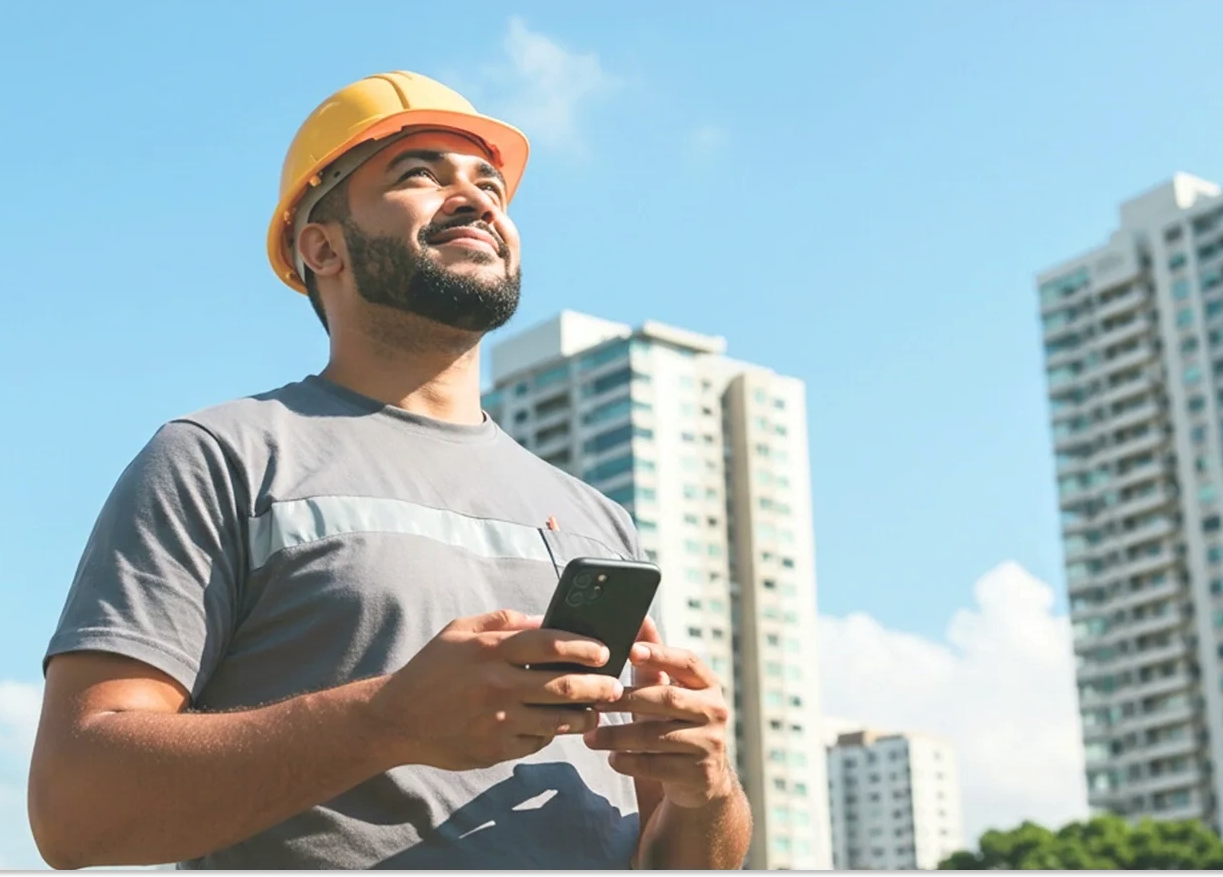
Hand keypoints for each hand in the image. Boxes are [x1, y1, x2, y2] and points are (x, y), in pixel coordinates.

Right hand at [366, 609, 624, 771]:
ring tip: (596, 711)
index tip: (604, 651)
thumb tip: (544, 619)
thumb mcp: (460, 631)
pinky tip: (558, 726)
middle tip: (615, 686)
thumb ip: (503, 621)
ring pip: (557, 720)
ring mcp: (497, 720)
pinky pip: (537, 741)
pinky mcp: (495, 749)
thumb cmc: (432, 669)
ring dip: (584, 716)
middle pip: (563, 685)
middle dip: (598, 686)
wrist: (397, 719)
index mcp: (491, 650)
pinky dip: (552, 733)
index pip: (550, 644)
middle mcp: (497, 685)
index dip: (584, 647)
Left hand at [583, 624, 734, 808]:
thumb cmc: (675, 722)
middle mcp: (715, 710)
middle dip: (628, 698)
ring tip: (591, 735)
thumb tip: (640, 616)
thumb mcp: (666, 689)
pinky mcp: (700, 774)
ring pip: (658, 735)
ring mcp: (710, 743)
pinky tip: (612, 759)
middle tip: (595, 699)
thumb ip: (653, 659)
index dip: (660, 654)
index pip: (687, 662)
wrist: (700, 778)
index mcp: (707, 684)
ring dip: (620, 735)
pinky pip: (658, 766)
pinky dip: (631, 762)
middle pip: (667, 699)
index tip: (631, 650)